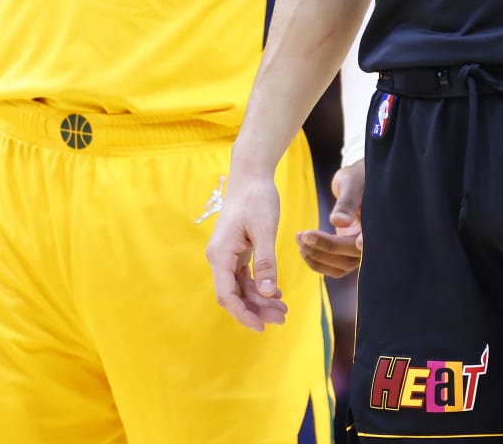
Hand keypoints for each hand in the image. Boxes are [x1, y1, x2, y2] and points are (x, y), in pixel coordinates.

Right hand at [206, 173, 287, 331]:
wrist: (251, 175)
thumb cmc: (256, 198)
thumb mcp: (265, 230)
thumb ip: (266, 263)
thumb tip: (267, 294)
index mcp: (221, 255)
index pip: (228, 295)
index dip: (243, 314)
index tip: (261, 327)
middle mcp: (220, 258)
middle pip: (234, 294)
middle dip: (256, 309)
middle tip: (282, 318)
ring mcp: (227, 255)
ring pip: (241, 287)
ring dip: (260, 300)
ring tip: (283, 310)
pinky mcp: (236, 250)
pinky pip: (245, 276)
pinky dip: (260, 286)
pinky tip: (276, 293)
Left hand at [298, 160, 363, 277]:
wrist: (357, 182)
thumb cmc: (357, 178)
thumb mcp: (351, 184)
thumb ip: (346, 203)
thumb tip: (338, 222)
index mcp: (379, 224)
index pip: (372, 240)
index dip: (361, 245)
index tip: (353, 242)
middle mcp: (371, 242)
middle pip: (351, 256)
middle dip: (325, 248)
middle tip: (302, 235)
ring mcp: (359, 251)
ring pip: (341, 266)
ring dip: (318, 257)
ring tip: (299, 238)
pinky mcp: (348, 253)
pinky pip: (335, 267)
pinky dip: (318, 262)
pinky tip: (303, 249)